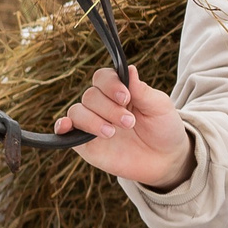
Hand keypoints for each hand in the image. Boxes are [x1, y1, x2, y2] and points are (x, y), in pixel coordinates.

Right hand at [54, 66, 193, 188]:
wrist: (166, 160)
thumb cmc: (163, 128)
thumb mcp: (159, 106)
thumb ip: (141, 90)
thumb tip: (129, 68)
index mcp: (118, 91)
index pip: (102, 78)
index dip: (110, 85)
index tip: (126, 97)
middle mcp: (102, 105)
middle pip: (90, 96)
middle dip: (109, 108)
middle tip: (129, 122)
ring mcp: (92, 124)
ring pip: (77, 112)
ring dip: (92, 120)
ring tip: (112, 132)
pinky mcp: (86, 145)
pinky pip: (66, 133)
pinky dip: (62, 127)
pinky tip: (65, 127)